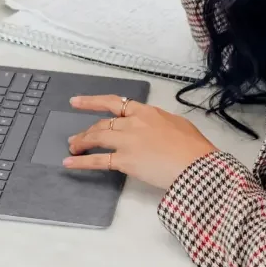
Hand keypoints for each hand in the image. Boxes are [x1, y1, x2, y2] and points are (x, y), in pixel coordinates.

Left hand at [64, 95, 216, 189]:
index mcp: (145, 112)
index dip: (92, 102)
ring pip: (96, 138)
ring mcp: (127, 141)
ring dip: (81, 143)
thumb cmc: (193, 146)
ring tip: (72, 149)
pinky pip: (98, 160)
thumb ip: (159, 122)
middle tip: (76, 139)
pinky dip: (81, 162)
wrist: (196, 164)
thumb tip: (152, 127)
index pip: (114, 103)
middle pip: (102, 124)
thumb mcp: (177, 124)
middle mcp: (132, 123)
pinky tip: (69, 163)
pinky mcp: (125, 161)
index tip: (76, 102)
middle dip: (87, 131)